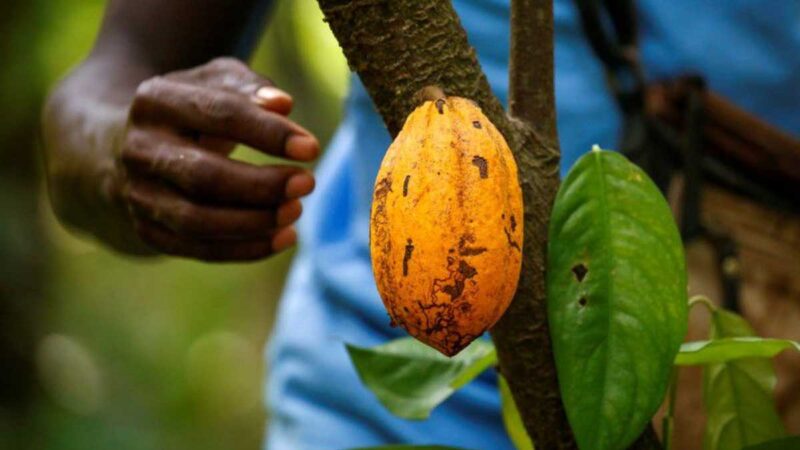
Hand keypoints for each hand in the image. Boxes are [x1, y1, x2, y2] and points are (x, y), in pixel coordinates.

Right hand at [118, 57, 318, 260]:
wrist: (126, 145)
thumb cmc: (191, 109)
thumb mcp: (214, 82)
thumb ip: (249, 87)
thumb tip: (283, 105)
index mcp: (155, 101)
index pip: (219, 115)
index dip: (268, 133)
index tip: (311, 149)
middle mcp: (139, 150)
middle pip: (204, 177)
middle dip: (262, 185)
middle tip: (307, 183)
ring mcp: (138, 195)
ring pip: (197, 221)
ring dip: (254, 222)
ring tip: (296, 211)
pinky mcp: (147, 230)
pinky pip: (198, 249)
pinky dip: (245, 249)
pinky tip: (284, 237)